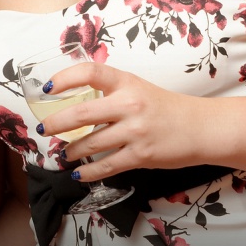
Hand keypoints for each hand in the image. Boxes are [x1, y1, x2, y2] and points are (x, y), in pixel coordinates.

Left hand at [35, 62, 205, 181]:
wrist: (201, 128)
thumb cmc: (166, 108)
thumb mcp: (138, 88)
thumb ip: (111, 92)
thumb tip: (75, 103)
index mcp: (126, 82)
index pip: (90, 72)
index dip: (64, 78)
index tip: (48, 89)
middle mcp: (129, 104)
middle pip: (81, 114)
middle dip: (56, 124)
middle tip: (44, 129)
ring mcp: (135, 131)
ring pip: (90, 144)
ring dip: (71, 150)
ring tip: (63, 153)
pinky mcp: (141, 155)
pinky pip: (107, 166)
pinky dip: (88, 172)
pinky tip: (79, 173)